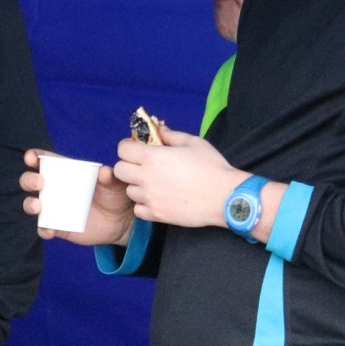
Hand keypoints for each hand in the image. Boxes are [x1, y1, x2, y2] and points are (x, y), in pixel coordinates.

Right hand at [21, 149, 135, 246]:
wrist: (121, 222)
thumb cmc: (115, 195)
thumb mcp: (115, 184)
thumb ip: (110, 177)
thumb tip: (104, 172)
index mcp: (64, 172)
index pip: (43, 161)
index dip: (33, 157)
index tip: (31, 158)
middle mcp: (53, 189)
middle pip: (30, 181)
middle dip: (29, 180)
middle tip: (39, 183)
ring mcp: (53, 209)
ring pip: (31, 205)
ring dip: (30, 204)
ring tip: (38, 206)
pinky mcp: (57, 227)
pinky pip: (44, 229)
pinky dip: (43, 229)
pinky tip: (50, 230)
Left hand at [112, 125, 251, 229]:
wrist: (225, 197)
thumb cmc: (212, 167)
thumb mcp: (194, 143)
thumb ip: (173, 136)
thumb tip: (160, 130)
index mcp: (153, 157)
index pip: (122, 149)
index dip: (128, 147)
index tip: (137, 149)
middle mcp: (146, 177)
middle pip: (119, 170)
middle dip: (128, 166)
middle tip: (142, 167)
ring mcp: (149, 198)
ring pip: (129, 191)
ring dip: (137, 186)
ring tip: (153, 185)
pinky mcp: (156, 215)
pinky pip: (138, 209)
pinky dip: (144, 205)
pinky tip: (156, 200)